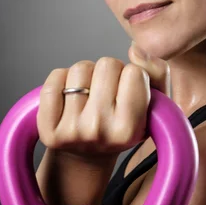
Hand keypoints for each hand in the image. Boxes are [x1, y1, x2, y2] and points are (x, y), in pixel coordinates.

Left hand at [37, 42, 170, 160]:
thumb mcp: (155, 104)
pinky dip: (62, 78)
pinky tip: (69, 95)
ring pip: (80, 68)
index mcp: (129, 129)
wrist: (88, 155)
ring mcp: (71, 130)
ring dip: (87, 74)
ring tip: (90, 94)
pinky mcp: (48, 128)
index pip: (135, 72)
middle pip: (107, 64)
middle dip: (109, 72)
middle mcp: (99, 131)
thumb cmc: (124, 122)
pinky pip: (55, 78)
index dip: (133, 76)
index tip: (129, 92)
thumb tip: (134, 49)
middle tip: (108, 92)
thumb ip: (158, 71)